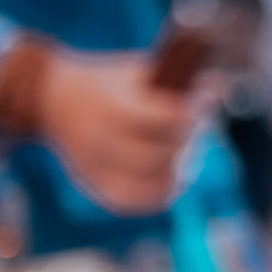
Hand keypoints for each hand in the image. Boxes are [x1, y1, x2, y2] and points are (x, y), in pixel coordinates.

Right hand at [36, 48, 204, 214]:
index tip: (199, 109)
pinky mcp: (95, 186)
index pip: (154, 119)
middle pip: (155, 154)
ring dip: (176, 168)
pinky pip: (135, 201)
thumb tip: (217, 90)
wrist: (53, 100)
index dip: (183, 117)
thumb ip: (175, 81)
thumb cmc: (107, 82)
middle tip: (194, 126)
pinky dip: (160, 191)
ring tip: (182, 151)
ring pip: (148, 181)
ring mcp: (93, 167)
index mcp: (105, 104)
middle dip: (183, 141)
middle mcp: (96, 138)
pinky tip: (171, 176)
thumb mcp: (136, 71)